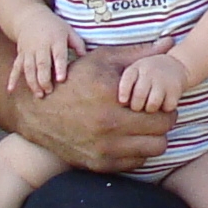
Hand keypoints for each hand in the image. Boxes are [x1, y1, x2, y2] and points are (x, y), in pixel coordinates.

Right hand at [2, 44, 172, 176]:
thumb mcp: (103, 59)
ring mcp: (104, 148)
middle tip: (155, 114)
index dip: (165, 106)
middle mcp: (109, 125)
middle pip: (162, 132)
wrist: (37, 111)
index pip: (163, 110)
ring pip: (153, 150)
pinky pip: (136, 162)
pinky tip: (128, 137)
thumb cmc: (74, 79)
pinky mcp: (98, 164)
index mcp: (113, 96)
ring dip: (153, 138)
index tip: (159, 102)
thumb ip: (140, 53)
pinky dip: (137, 151)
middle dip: (163, 122)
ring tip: (143, 126)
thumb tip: (170, 43)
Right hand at [12, 26, 83, 96]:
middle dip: (44, 79)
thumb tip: (86, 57)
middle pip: (42, 64)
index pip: (58, 54)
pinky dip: (12, 78)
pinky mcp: (20, 54)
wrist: (29, 17)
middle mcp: (41, 45)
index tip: (61, 79)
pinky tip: (10, 90)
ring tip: (39, 95)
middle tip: (49, 91)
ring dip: (32, 82)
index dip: (60, 67)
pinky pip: (15, 67)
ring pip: (29, 68)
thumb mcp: (68, 30)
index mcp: (55, 39)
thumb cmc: (54, 27)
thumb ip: (78, 43)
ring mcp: (29, 50)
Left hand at [114, 50, 193, 114]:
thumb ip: (125, 85)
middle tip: (137, 107)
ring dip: (150, 109)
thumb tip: (119, 105)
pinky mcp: (176, 89)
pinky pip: (167, 107)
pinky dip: (165, 109)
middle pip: (139, 95)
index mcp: (136, 68)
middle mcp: (150, 72)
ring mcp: (163, 80)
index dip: (123, 93)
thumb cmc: (147, 74)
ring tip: (150, 106)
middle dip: (136, 106)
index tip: (123, 101)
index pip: (127, 80)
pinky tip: (163, 104)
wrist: (175, 65)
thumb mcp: (135, 71)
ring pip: (153, 103)